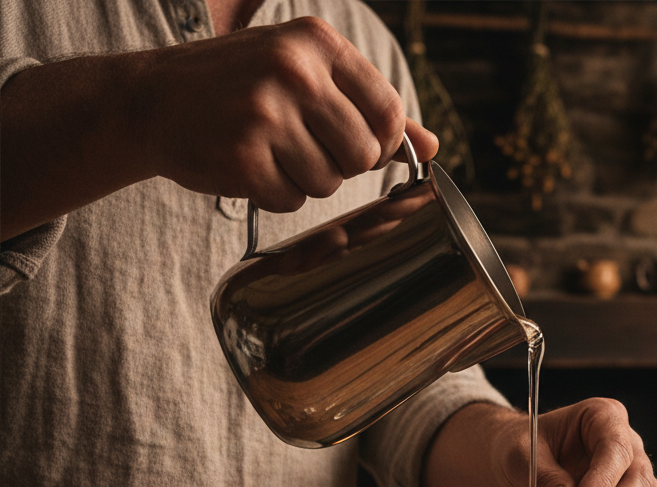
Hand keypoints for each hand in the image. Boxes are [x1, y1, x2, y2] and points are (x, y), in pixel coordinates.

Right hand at [0, 17, 438, 239]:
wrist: (151, 100)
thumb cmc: (238, 88)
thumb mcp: (305, 74)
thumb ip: (371, 107)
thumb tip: (433, 146)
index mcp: (317, 43)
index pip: (389, 113)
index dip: (379, 143)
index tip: (352, 143)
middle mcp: (294, 70)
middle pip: (363, 155)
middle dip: (339, 164)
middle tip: (301, 147)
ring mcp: (266, 113)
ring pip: (328, 183)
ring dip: (304, 181)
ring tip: (270, 152)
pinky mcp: (242, 155)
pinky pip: (290, 200)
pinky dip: (274, 195)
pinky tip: (249, 167)